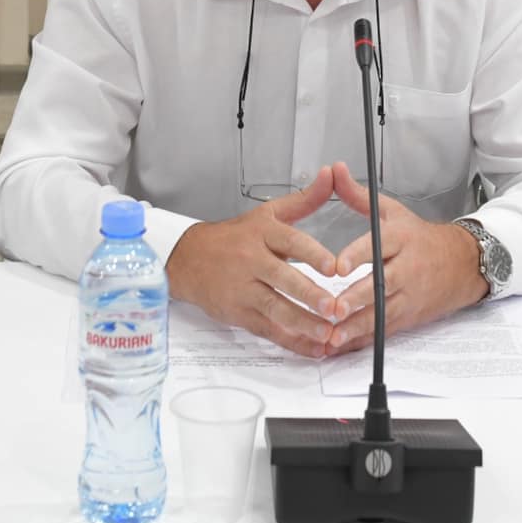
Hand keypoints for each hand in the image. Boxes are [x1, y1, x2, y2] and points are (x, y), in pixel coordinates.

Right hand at [165, 167, 343, 357]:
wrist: (188, 259)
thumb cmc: (234, 237)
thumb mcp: (267, 213)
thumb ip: (304, 200)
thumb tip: (330, 174)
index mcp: (261, 233)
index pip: (289, 241)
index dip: (312, 254)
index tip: (333, 266)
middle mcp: (251, 261)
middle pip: (282, 279)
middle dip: (309, 296)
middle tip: (333, 307)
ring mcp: (242, 289)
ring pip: (274, 308)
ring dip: (302, 324)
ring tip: (328, 334)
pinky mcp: (238, 313)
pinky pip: (267, 330)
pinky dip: (291, 341)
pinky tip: (313, 348)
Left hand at [325, 163, 486, 355]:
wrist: (464, 264)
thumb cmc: (421, 239)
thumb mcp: (392, 212)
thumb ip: (358, 196)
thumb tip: (334, 170)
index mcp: (401, 239)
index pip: (377, 246)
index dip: (357, 256)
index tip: (336, 266)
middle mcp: (406, 268)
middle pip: (381, 285)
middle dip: (357, 299)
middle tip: (334, 307)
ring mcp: (409, 296)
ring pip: (382, 313)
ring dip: (357, 327)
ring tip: (333, 335)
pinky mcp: (409, 317)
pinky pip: (384, 330)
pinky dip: (363, 340)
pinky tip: (341, 346)